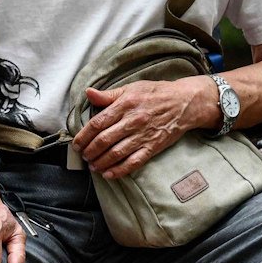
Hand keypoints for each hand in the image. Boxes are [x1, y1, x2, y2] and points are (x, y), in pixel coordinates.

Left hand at [72, 78, 212, 179]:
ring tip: (93, 166)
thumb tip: (88, 93)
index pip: (97, 123)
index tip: (76, 144)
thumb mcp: (131, 88)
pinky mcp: (153, 147)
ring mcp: (143, 135)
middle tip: (83, 156)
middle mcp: (132, 121)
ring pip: (116, 153)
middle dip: (90, 151)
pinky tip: (109, 174)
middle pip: (104, 140)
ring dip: (101, 162)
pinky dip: (120, 170)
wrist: (184, 103)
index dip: (84, 136)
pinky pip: (134, 162)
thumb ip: (108, 95)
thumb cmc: (156, 93)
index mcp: (125, 104)